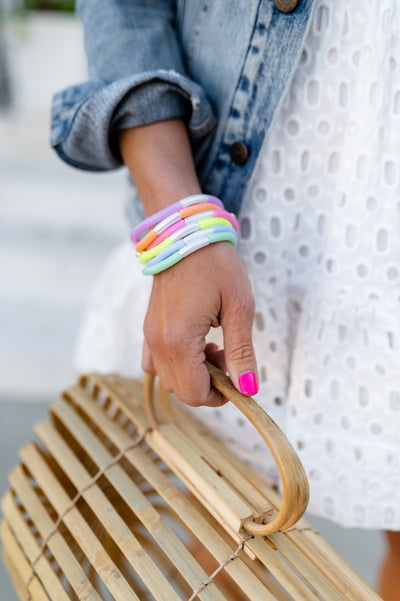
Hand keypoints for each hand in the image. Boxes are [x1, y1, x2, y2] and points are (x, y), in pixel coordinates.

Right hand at [142, 241, 258, 406]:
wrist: (185, 233)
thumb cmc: (215, 264)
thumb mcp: (239, 306)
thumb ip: (242, 352)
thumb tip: (248, 388)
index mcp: (179, 340)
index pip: (194, 393)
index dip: (219, 396)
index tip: (238, 379)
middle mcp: (158, 342)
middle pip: (180, 390)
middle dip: (208, 384)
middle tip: (227, 355)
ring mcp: (149, 334)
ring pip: (166, 377)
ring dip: (191, 374)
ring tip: (211, 347)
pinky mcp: (148, 326)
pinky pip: (153, 361)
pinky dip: (174, 363)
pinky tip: (192, 343)